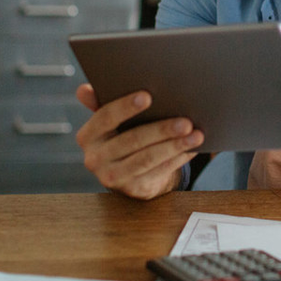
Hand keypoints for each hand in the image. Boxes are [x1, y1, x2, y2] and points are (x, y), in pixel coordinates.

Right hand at [74, 83, 203, 198]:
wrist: (127, 172)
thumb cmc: (121, 134)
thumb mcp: (110, 119)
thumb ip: (100, 101)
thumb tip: (84, 90)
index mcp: (88, 136)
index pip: (105, 117)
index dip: (126, 107)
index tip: (148, 96)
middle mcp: (95, 158)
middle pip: (132, 140)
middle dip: (161, 130)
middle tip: (186, 121)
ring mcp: (112, 177)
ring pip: (147, 159)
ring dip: (174, 147)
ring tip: (196, 135)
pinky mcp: (132, 190)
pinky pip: (158, 172)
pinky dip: (177, 160)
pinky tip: (192, 149)